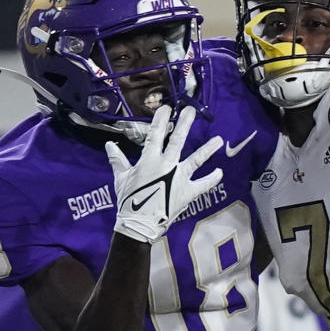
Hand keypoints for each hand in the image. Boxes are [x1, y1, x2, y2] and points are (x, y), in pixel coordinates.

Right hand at [106, 106, 223, 242]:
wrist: (139, 223)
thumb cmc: (129, 200)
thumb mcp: (121, 178)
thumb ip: (118, 160)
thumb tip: (109, 144)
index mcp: (150, 160)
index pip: (155, 134)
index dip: (161, 120)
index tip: (167, 107)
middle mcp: (167, 165)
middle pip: (178, 140)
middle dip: (185, 124)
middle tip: (192, 111)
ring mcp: (180, 178)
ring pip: (196, 160)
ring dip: (207, 149)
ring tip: (218, 139)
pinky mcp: (188, 192)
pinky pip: (203, 184)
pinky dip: (212, 179)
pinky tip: (220, 172)